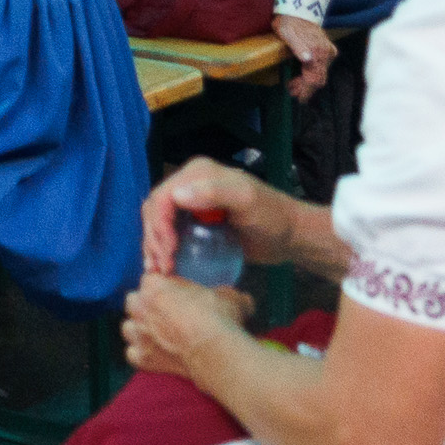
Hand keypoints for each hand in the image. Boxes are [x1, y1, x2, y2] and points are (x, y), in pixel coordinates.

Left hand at [118, 270, 256, 381]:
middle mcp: (139, 308)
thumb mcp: (228, 296)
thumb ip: (226, 293)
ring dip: (139, 330)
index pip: (150, 281)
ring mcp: (139, 334)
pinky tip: (154, 354)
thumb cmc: (219, 317)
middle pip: (133, 302)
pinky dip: (141, 355)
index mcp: (154, 286)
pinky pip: (132, 355)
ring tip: (156, 335)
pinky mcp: (142, 359)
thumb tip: (242, 298)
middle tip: (165, 314)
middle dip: (145, 306)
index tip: (174, 296)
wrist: (216, 352)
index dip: (162, 288)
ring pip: (128, 328)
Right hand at [137, 154, 289, 283]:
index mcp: (197, 173)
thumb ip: (215, 193)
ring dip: (153, 246)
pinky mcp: (195, 224)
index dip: (159, 224)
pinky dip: (163, 250)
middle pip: (155, 209)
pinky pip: (170, 234)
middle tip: (163, 266)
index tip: (169, 251)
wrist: (290, 236)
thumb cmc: (272, 216)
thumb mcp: (247, 201)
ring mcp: (191, 205)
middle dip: (153, 238)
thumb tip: (177, 195)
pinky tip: (165, 268)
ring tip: (159, 271)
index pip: (163, 196)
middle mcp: (189, 185)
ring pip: (158, 222)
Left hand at [272, 12, 336, 99]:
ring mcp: (328, 51)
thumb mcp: (287, 34)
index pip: (314, 79)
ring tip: (294, 85)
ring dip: (308, 82)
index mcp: (316, 52)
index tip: (295, 96)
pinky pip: (323, 67)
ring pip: (321, 74)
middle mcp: (326, 53)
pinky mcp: (328, 49)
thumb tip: (307, 59)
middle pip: (319, 79)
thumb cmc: (289, 22)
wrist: (298, 8)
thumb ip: (298, 47)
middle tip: (292, 91)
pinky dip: (314, 73)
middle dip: (306, 89)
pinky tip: (303, 74)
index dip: (305, 90)